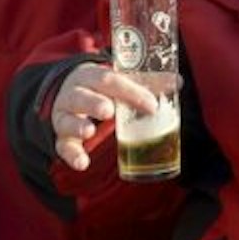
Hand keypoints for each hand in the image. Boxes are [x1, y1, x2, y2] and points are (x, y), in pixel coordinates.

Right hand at [51, 64, 167, 171]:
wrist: (66, 93)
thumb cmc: (100, 88)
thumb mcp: (119, 81)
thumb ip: (147, 82)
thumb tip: (178, 81)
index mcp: (91, 76)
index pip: (109, 80)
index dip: (131, 91)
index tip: (151, 105)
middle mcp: (73, 94)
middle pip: (82, 96)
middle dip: (94, 103)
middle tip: (109, 111)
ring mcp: (64, 116)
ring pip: (66, 120)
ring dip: (77, 126)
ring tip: (89, 131)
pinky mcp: (61, 137)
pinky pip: (62, 146)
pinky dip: (71, 155)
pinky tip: (83, 163)